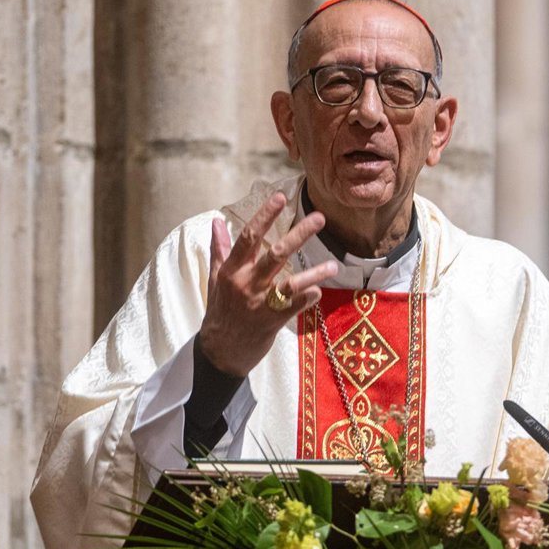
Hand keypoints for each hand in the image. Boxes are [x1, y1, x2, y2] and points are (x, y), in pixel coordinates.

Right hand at [198, 192, 338, 376]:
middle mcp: (245, 284)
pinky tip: (319, 291)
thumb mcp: (215, 279)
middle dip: (299, 234)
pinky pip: (293, 307)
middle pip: (275, 254)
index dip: (264, 215)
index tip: (280, 197)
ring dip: (314, 273)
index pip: (248, 237)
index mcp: (231, 270)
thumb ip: (219, 249)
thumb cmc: (219, 311)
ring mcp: (258, 304)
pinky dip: (308, 298)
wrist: (219, 352)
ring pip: (289, 283)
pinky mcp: (270, 322)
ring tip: (333, 265)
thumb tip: (217, 221)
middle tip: (320, 218)